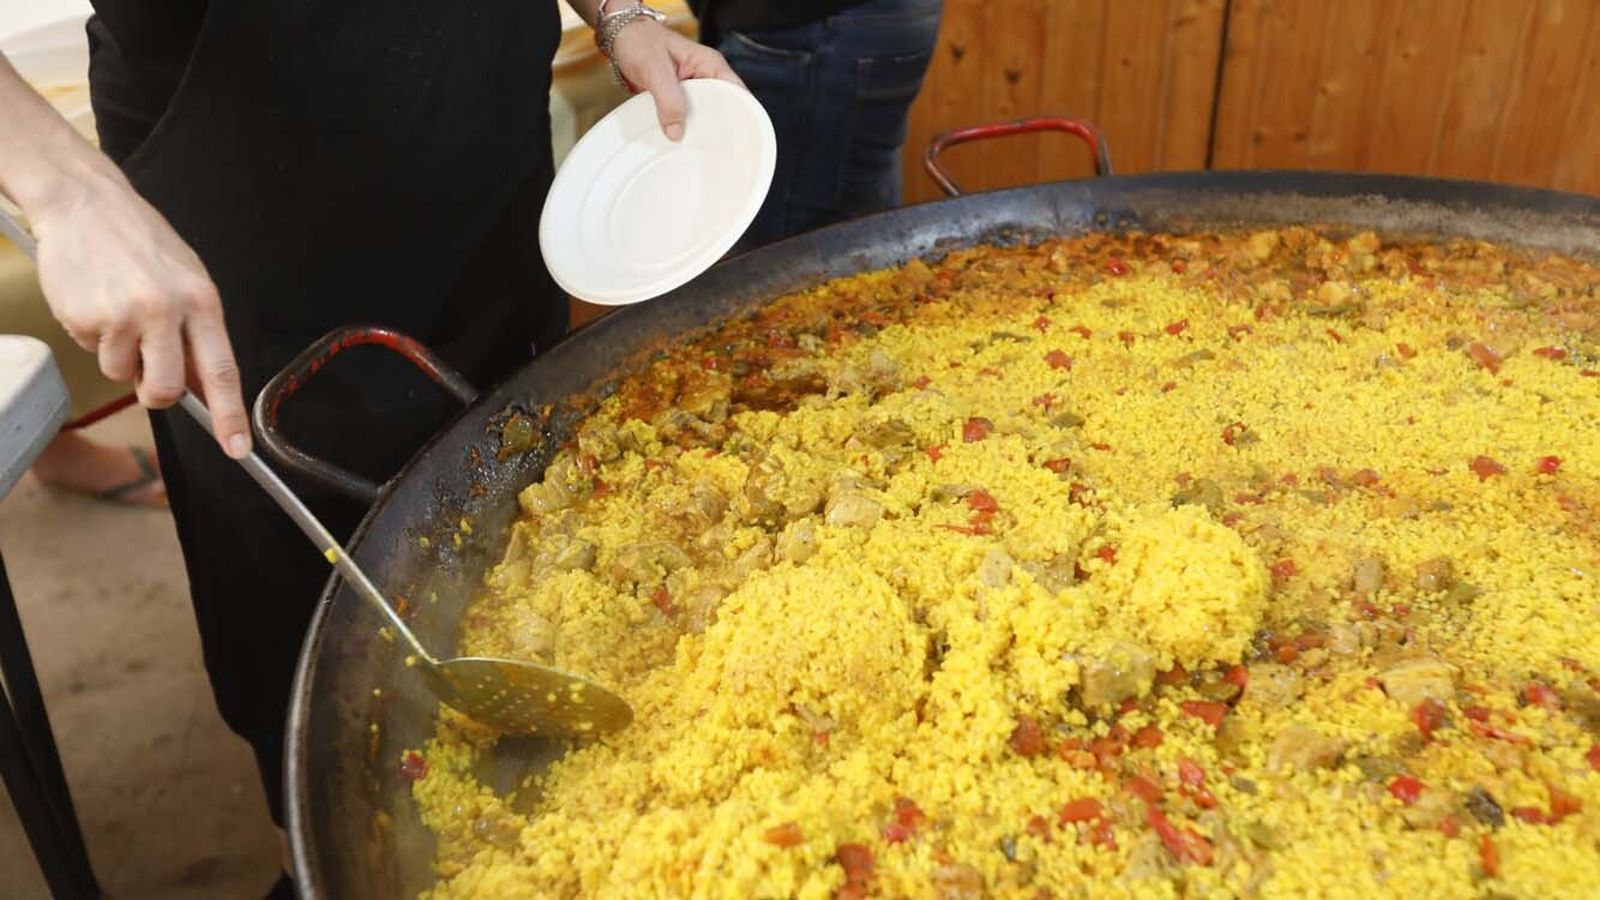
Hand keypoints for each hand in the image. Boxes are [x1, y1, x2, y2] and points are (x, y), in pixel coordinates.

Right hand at [29, 170, 250, 458]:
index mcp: (202, 301)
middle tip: (147, 374)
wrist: (84, 202)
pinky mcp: (84, 317)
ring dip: (119, 355)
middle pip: (167, 389)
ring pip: (122, 374)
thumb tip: (204, 387)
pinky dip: (92, 335)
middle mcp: (166, 310)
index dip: (230, 415)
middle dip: (156, 395)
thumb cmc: (141, 243)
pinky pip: (91, 351)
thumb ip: (198, 332)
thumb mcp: (187, 279)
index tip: (237, 448)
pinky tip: (94, 302)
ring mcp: (123, 315)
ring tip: (117, 312)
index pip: (222, 371)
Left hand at [609, 20, 744, 140]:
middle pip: (724, 109)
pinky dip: (684, 127)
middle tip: (713, 149)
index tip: (736, 137)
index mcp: (710, 65)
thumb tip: (677, 132)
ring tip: (697, 148)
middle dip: (719, 129)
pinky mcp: (681, 98)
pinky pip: (688, 116)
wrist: (621, 38)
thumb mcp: (654, 68)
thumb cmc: (639, 41)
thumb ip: (667, 98)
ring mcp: (694, 89)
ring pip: (705, 115)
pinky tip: (680, 139)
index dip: (741, 115)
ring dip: (699, 129)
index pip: (737, 93)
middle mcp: (707, 77)